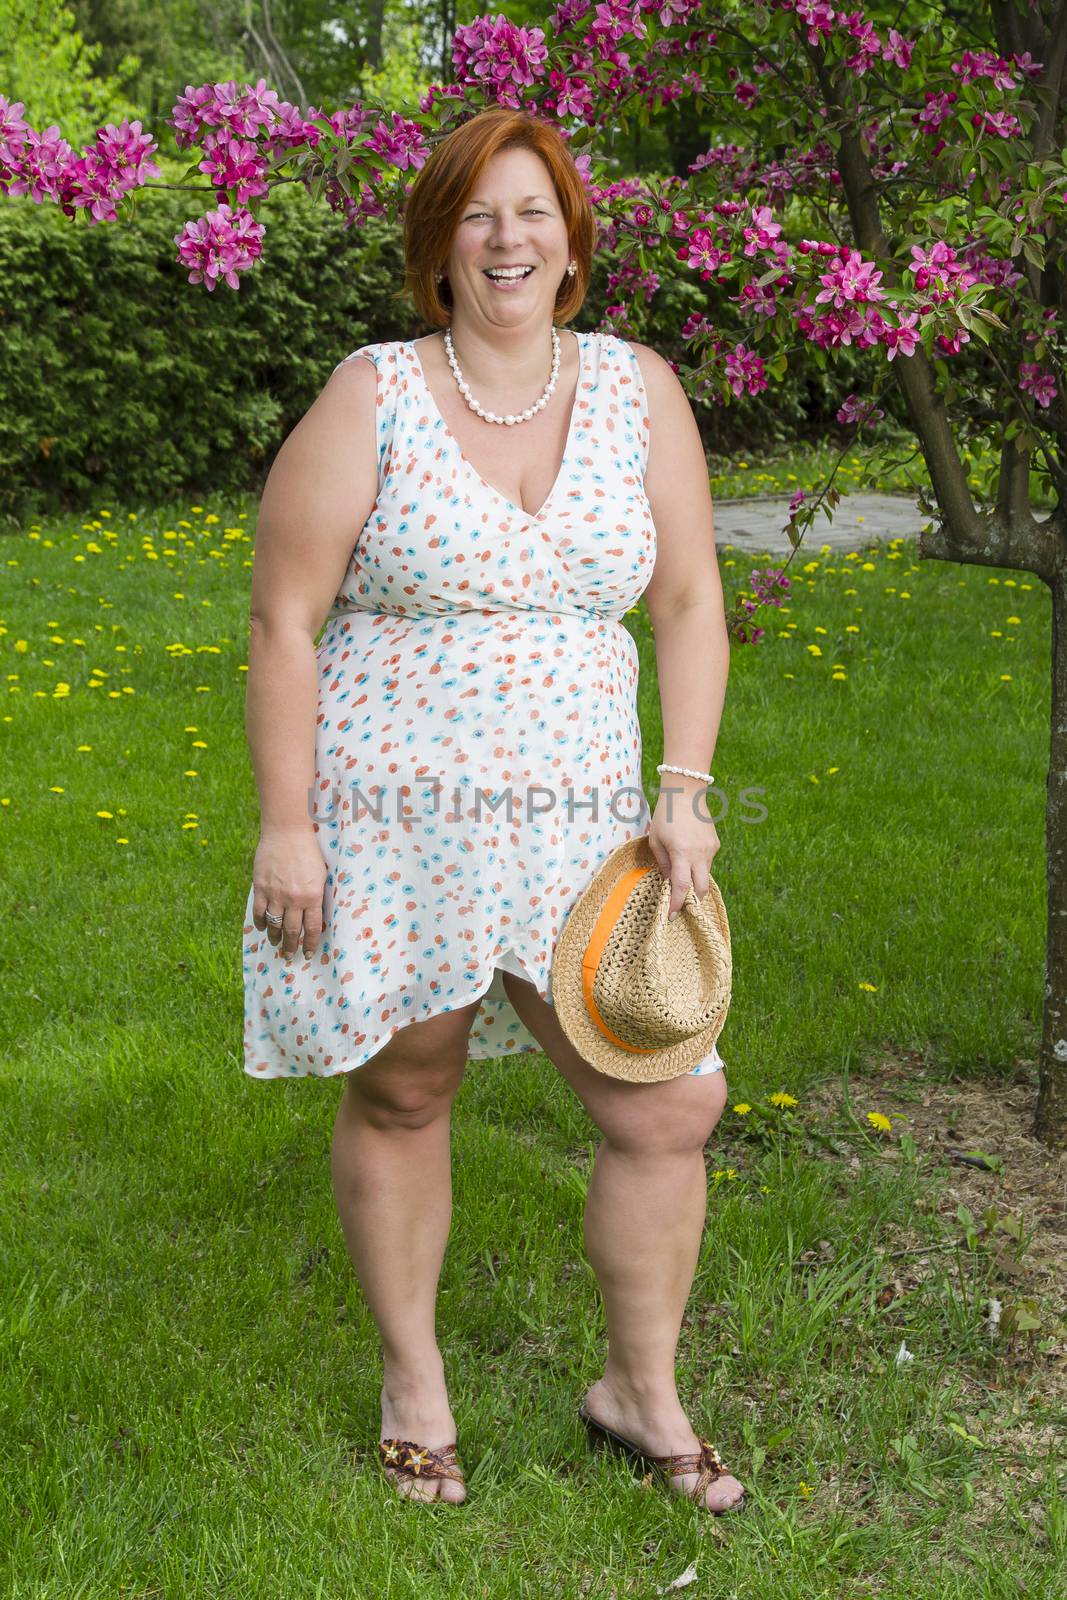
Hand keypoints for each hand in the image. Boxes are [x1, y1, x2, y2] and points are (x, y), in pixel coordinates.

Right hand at [251, 826, 327, 959]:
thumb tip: (314, 915)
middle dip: (291, 946)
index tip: (307, 953)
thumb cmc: (308, 851)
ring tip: (275, 944)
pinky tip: (262, 927)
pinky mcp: (260, 887)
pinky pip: (259, 911)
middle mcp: (293, 899)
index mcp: (312, 896)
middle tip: (289, 955)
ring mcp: (275, 894)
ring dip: (274, 937)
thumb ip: (316, 895)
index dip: (309, 944)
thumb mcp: (320, 875)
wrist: (287, 832)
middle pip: (291, 931)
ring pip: (274, 924)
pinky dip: (260, 922)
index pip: (311, 928)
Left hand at [646, 785, 720, 920]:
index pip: (682, 887)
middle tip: (682, 905)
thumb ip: (663, 863)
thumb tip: (670, 882)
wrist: (685, 792)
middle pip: (702, 888)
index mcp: (682, 853)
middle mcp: (700, 853)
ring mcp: (710, 848)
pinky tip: (688, 857)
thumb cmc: (664, 815)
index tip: (672, 916)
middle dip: (693, 900)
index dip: (677, 904)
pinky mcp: (715, 843)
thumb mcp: (656, 840)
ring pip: (705, 875)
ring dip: (694, 881)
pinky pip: (707, 862)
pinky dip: (698, 867)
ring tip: (682, 876)